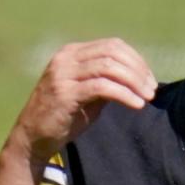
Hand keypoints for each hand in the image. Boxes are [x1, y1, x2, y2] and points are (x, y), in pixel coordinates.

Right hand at [0, 38, 157, 184]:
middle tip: (152, 90)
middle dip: (138, 70)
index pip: (112, 46)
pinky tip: (136, 105)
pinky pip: (102, 87)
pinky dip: (124, 94)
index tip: (150, 80)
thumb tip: (140, 76)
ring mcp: (63, 74)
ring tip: (147, 97)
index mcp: (72, 53)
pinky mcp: (65, 93)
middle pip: (113, 53)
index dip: (136, 60)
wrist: (33, 138)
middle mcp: (66, 58)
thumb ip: (108, 80)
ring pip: (109, 67)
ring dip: (134, 82)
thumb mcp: (89, 92)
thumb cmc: (64, 115)